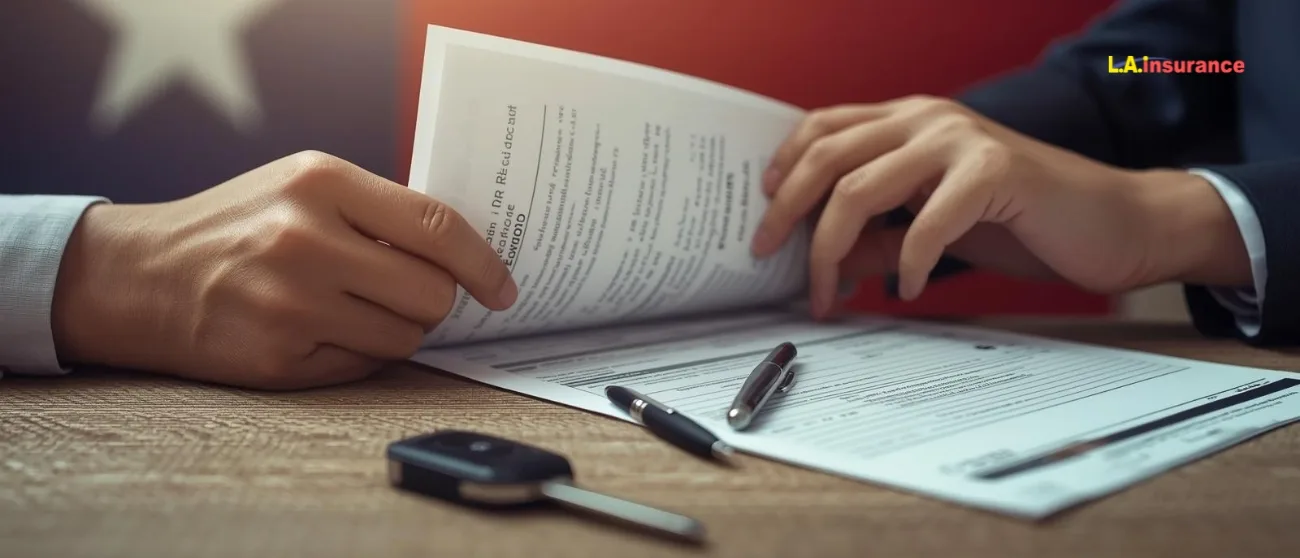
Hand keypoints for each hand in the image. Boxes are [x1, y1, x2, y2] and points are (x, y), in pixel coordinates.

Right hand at [50, 151, 516, 389]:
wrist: (145, 277)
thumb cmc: (239, 226)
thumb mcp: (302, 185)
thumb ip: (378, 207)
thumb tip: (467, 251)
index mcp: (320, 183)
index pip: (436, 227)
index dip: (483, 263)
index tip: (504, 286)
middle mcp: (305, 240)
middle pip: (432, 293)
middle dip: (437, 300)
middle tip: (413, 293)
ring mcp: (292, 304)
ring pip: (406, 336)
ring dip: (399, 328)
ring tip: (357, 307)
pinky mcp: (280, 358)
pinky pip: (366, 366)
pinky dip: (361, 352)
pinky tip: (324, 329)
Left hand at [751, 95, 1251, 317]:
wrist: (1113, 223)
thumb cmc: (1022, 223)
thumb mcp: (932, 227)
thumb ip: (877, 238)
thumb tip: (824, 265)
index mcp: (909, 122)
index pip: (822, 129)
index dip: (783, 170)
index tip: (760, 220)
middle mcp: (927, 119)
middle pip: (827, 157)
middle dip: (787, 214)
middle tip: (767, 260)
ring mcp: (960, 139)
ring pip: (861, 187)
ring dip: (831, 249)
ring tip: (828, 295)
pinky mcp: (995, 170)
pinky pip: (926, 220)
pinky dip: (908, 263)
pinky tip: (908, 290)